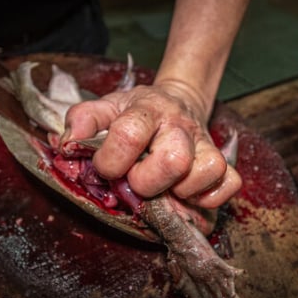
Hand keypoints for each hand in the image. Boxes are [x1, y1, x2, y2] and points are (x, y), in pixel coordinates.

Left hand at [63, 80, 241, 208]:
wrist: (175, 101)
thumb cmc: (134, 113)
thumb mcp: (105, 108)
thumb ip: (82, 121)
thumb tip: (68, 144)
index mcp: (146, 110)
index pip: (129, 134)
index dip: (111, 160)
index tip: (106, 167)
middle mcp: (179, 126)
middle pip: (174, 160)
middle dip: (148, 182)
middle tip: (137, 181)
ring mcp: (205, 144)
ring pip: (208, 170)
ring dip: (182, 190)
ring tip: (165, 187)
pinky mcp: (222, 162)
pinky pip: (230, 183)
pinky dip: (210, 197)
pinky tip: (189, 194)